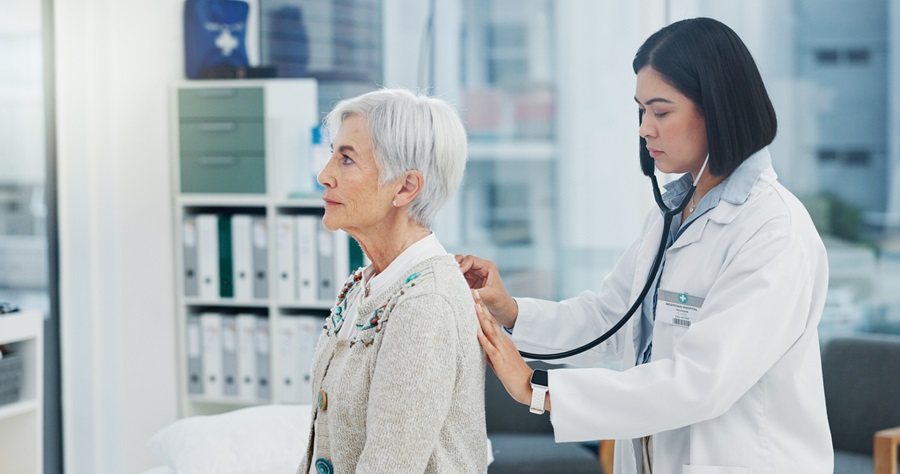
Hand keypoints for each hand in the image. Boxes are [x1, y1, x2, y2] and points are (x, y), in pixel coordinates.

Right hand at [455, 254, 517, 327]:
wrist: (503, 309)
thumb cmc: (500, 301)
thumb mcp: (489, 296)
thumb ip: (475, 293)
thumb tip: (460, 291)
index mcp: (488, 267)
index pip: (471, 259)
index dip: (462, 265)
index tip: (456, 274)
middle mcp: (480, 268)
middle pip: (463, 260)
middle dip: (456, 266)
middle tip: (449, 274)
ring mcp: (474, 274)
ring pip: (460, 268)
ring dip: (454, 273)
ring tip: (449, 280)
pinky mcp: (470, 281)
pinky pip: (459, 277)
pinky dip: (455, 279)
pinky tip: (451, 284)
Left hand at [474, 290, 534, 406]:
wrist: (530, 388)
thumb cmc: (515, 376)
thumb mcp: (500, 362)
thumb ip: (490, 353)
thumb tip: (481, 346)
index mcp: (503, 342)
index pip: (491, 323)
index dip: (483, 310)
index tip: (476, 299)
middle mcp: (503, 343)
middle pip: (490, 322)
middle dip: (482, 308)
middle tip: (474, 293)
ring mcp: (503, 351)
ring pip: (490, 331)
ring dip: (482, 318)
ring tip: (475, 306)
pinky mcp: (501, 362)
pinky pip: (491, 349)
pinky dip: (484, 340)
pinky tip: (478, 332)